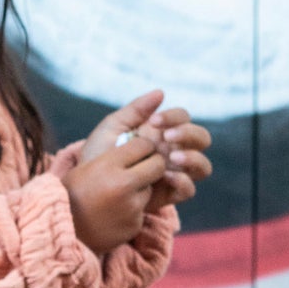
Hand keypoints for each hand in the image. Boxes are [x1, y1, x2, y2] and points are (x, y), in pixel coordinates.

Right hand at [61, 131, 164, 253]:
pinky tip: (114, 213)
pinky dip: (132, 211)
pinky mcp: (134, 225)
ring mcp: (130, 207)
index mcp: (109, 165)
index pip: (144, 144)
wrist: (62, 231)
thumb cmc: (73, 193)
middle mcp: (122, 185)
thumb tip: (146, 142)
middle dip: (152, 164)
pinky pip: (142, 211)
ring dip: (141, 189)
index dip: (143, 146)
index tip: (138, 151)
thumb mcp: (87, 165)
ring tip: (118, 196)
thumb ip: (115, 154)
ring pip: (150, 189)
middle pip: (157, 165)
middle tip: (142, 168)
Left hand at [76, 91, 211, 214]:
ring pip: (202, 166)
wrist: (86, 187)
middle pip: (201, 139)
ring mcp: (174, 173)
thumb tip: (161, 93)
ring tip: (173, 157)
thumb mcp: (113, 127)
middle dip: (188, 134)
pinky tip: (166, 176)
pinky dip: (183, 181)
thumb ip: (136, 109)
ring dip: (192, 157)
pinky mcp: (168, 194)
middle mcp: (174, 152)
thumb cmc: (99, 155)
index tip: (153, 121)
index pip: (183, 118)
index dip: (174, 117)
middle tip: (166, 137)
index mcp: (164, 132)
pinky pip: (189, 189)